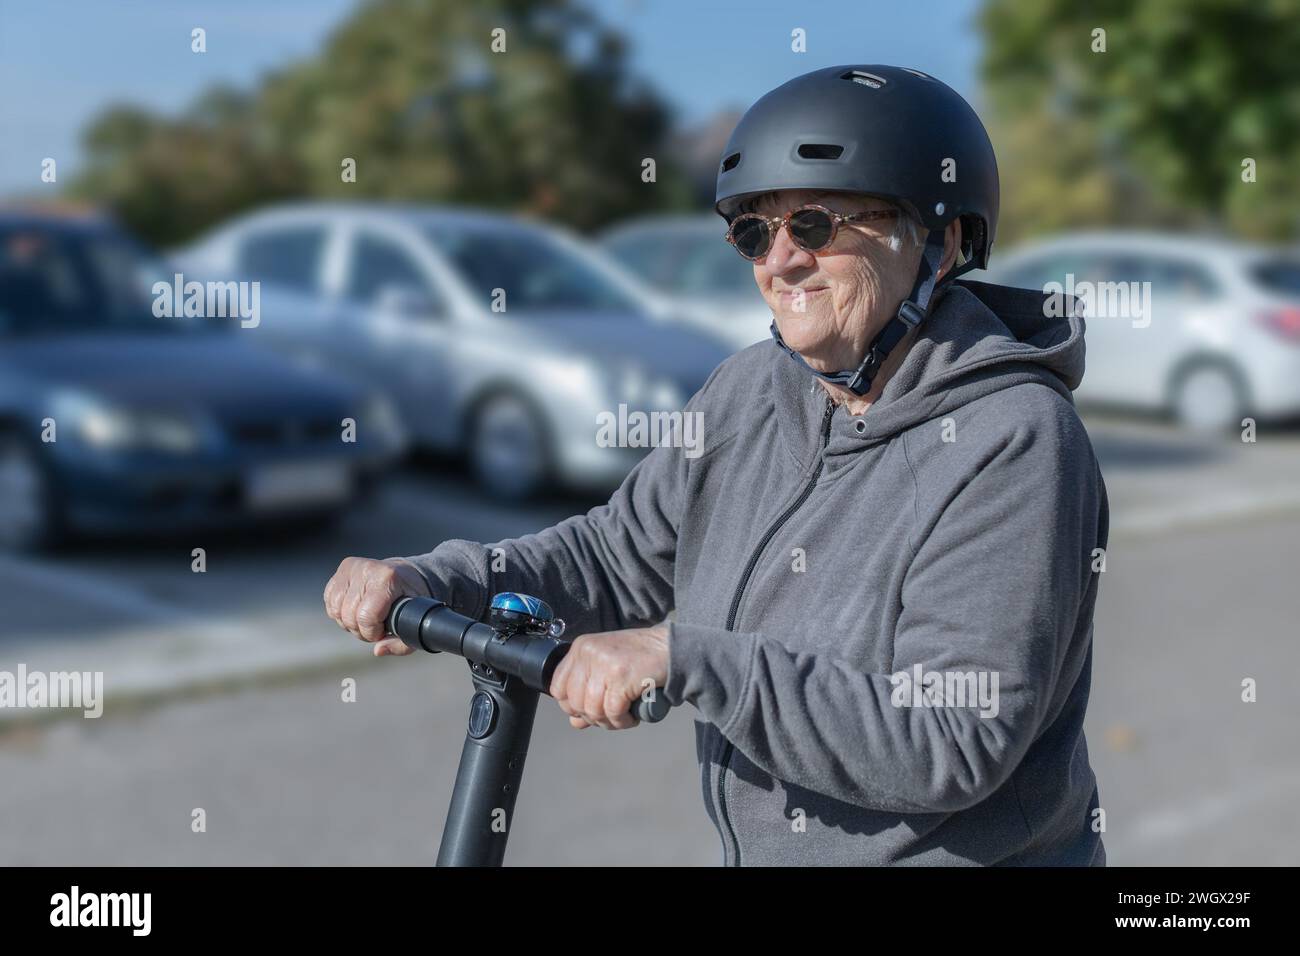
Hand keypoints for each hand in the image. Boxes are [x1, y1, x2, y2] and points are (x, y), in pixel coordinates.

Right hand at [323, 556, 429, 655]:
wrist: (407, 574)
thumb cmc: (412, 599)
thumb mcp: (415, 622)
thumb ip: (401, 643)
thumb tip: (378, 650)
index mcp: (387, 578)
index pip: (366, 616)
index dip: (372, 633)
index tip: (382, 633)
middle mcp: (367, 568)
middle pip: (349, 616)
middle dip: (360, 630)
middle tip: (375, 628)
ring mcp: (352, 567)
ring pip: (336, 610)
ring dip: (348, 623)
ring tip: (365, 621)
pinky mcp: (343, 568)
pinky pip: (330, 601)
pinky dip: (340, 612)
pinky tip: (355, 611)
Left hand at [548, 624, 669, 729]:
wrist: (671, 647)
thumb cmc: (640, 658)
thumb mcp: (606, 667)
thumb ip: (588, 691)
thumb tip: (575, 722)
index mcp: (580, 647)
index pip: (557, 687)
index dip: (571, 706)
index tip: (589, 710)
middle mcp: (588, 653)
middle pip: (574, 702)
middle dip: (592, 718)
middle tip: (611, 717)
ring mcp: (604, 664)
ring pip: (592, 710)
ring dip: (608, 722)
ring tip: (622, 718)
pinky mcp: (621, 676)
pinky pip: (612, 712)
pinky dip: (622, 722)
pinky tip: (632, 718)